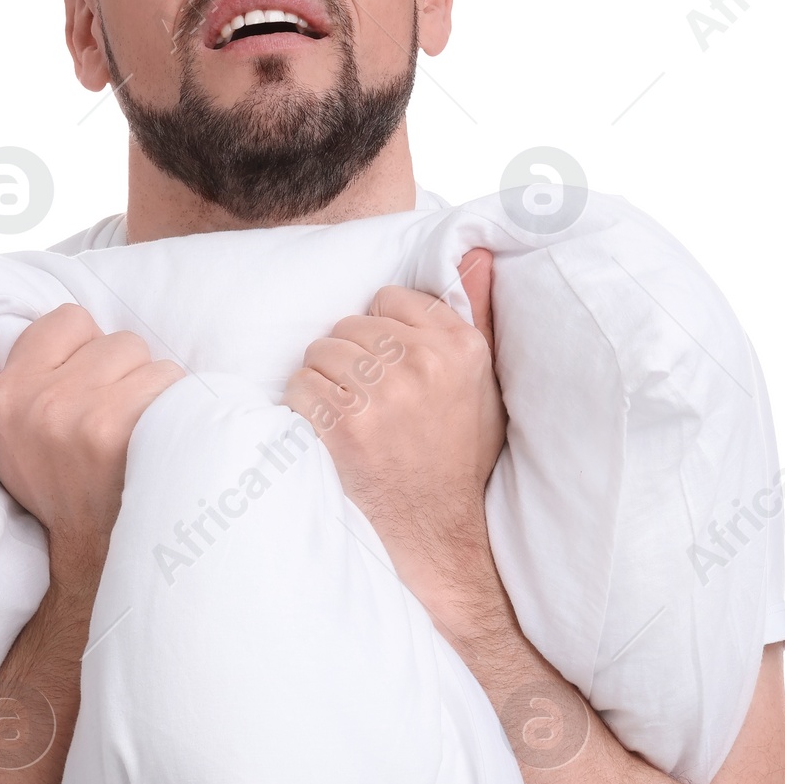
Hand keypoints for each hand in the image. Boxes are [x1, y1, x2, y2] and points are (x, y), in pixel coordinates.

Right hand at [0, 305, 183, 584]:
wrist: (96, 558)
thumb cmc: (62, 493)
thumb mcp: (11, 439)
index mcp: (11, 395)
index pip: (69, 320)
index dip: (90, 351)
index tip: (95, 388)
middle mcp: (41, 401)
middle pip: (119, 342)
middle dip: (130, 377)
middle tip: (124, 424)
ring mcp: (81, 415)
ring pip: (153, 364)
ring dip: (161, 395)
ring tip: (146, 436)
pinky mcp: (119, 430)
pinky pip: (175, 386)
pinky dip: (182, 411)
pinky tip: (165, 444)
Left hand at [282, 248, 506, 632]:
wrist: (434, 532)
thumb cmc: (454, 456)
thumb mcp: (482, 385)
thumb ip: (478, 313)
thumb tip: (478, 251)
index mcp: (461, 346)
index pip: (390, 300)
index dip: (383, 335)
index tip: (392, 371)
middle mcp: (424, 363)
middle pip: (350, 324)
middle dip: (350, 359)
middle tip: (369, 401)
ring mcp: (382, 394)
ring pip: (321, 351)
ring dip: (325, 382)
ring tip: (350, 416)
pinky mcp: (344, 424)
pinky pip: (301, 386)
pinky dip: (304, 407)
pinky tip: (329, 432)